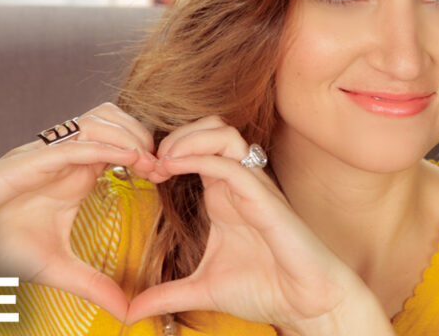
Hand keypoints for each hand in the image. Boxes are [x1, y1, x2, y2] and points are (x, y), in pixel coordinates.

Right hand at [0, 102, 157, 320]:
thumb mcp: (56, 269)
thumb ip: (93, 286)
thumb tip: (126, 313)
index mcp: (76, 172)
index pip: (121, 141)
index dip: (148, 151)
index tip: (169, 176)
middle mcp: (65, 156)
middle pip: (117, 118)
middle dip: (146, 136)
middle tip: (165, 166)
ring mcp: (47, 153)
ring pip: (100, 119)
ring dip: (130, 136)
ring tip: (149, 162)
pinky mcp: (30, 159)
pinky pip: (76, 142)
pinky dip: (106, 146)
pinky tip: (128, 160)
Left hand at [126, 117, 385, 333]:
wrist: (307, 304)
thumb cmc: (266, 290)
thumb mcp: (203, 290)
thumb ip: (167, 295)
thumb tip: (131, 311)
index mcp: (224, 195)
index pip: (196, 147)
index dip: (165, 150)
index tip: (141, 173)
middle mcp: (238, 184)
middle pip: (209, 127)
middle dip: (175, 135)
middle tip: (150, 162)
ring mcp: (253, 187)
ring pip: (223, 134)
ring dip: (187, 139)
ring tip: (162, 160)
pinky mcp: (265, 199)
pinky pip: (232, 164)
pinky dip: (200, 158)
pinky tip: (173, 168)